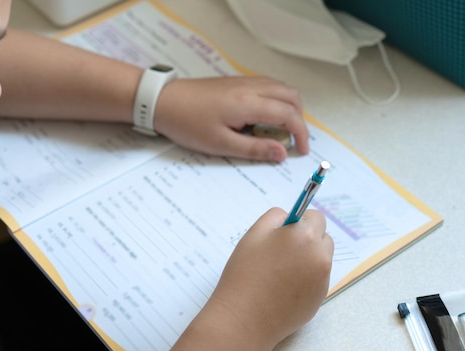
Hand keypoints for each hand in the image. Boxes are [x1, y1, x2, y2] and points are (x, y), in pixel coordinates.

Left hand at [154, 76, 308, 161]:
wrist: (163, 101)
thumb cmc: (188, 124)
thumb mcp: (221, 144)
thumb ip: (254, 149)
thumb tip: (281, 153)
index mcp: (248, 103)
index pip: (288, 114)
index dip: (301, 133)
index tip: (301, 150)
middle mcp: (250, 87)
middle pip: (291, 96)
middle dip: (299, 118)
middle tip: (293, 140)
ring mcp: (243, 81)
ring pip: (280, 88)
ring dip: (289, 107)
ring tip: (281, 130)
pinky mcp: (236, 82)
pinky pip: (267, 86)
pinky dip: (276, 100)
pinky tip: (265, 118)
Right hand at [206, 207, 332, 350]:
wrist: (244, 318)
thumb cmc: (245, 274)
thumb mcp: (253, 235)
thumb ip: (275, 218)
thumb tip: (290, 217)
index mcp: (304, 236)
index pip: (315, 217)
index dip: (300, 222)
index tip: (287, 231)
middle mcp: (319, 256)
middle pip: (323, 238)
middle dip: (308, 240)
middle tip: (282, 251)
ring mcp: (323, 280)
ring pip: (321, 260)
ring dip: (308, 259)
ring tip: (280, 272)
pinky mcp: (320, 299)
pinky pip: (317, 280)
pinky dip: (306, 279)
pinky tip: (283, 288)